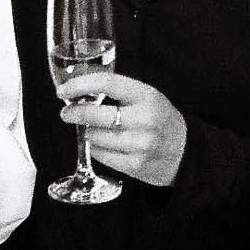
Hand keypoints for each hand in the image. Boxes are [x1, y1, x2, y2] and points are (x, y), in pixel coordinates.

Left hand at [58, 71, 186, 186]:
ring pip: (94, 137)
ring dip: (88, 133)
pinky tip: (103, 144)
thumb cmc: (160, 120)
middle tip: (66, 113)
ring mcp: (141, 145)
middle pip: (95, 114)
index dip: (79, 85)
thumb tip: (78, 90)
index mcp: (147, 96)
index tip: (62, 90)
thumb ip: (118, 92)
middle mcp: (145, 119)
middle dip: (75, 113)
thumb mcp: (147, 97)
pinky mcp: (136, 166)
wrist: (186, 153)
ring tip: (95, 130)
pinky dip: (96, 149)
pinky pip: (100, 155)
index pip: (107, 83)